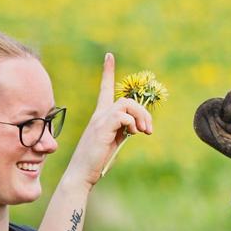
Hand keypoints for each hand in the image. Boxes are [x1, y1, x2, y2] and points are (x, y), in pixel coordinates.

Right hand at [65, 53, 153, 187]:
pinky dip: (132, 123)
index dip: (108, 71)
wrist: (81, 174)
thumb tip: (138, 125)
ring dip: (141, 116)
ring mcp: (99, 120)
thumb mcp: (114, 141)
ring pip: (126, 104)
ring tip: (144, 132)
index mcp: (101, 116)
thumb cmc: (97, 160)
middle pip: (126, 99)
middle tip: (148, 130)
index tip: (109, 56)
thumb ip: (124, 130)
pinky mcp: (102, 128)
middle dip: (143, 111)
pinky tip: (133, 134)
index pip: (104, 88)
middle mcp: (99, 115)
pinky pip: (122, 115)